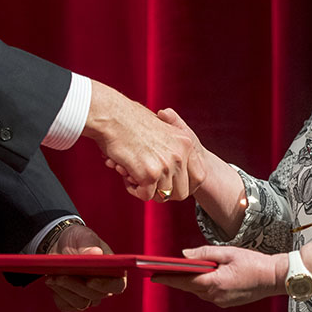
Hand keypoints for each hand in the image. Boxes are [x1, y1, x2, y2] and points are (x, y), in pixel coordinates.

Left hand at [44, 224, 126, 311]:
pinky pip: (66, 305)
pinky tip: (51, 281)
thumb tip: (96, 254)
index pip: (118, 285)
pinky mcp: (73, 302)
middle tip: (61, 275)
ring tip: (52, 276)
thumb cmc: (78, 239)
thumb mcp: (84, 235)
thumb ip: (89, 244)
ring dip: (65, 290)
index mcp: (114, 271)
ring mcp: (89, 297)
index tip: (90, 280)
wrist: (62, 245)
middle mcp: (104, 288)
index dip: (106, 285)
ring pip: (80, 303)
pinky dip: (58, 294)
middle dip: (77, 286)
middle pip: (95, 296)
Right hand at [83, 81, 205, 200]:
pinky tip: (126, 173)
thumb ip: (173, 148)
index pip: (199, 177)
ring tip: (133, 172)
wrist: (112, 115)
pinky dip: (134, 189)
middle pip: (182, 192)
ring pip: (162, 196)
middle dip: (164, 192)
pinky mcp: (150, 174)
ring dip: (146, 189)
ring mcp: (166, 165)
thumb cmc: (130, 120)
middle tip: (148, 183)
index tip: (171, 185)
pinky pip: (145, 195)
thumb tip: (174, 172)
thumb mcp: (163, 129)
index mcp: (186, 142)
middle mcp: (180, 154)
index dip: (185, 186)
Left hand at [151, 246, 287, 307]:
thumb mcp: (228, 252)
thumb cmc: (252, 262)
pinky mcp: (227, 302)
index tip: (153, 275)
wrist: (274, 278)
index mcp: (215, 282)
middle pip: (190, 286)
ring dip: (189, 281)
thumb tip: (184, 255)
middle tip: (159, 270)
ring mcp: (221, 301)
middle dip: (176, 278)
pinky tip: (199, 276)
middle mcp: (216, 296)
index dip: (168, 278)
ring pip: (199, 290)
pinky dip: (201, 284)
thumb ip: (204, 253)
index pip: (185, 280)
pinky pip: (209, 293)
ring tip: (176, 271)